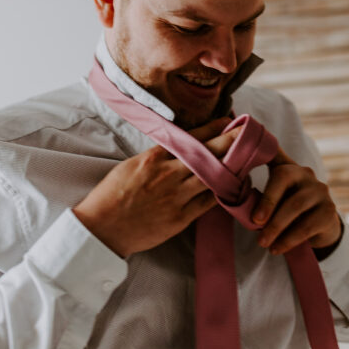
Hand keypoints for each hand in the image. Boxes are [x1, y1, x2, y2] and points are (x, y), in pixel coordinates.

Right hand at [73, 117, 240, 257]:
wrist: (102, 228)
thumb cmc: (111, 196)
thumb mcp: (130, 166)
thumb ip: (155, 157)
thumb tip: (177, 147)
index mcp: (153, 158)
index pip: (188, 138)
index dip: (210, 129)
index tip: (227, 121)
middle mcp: (168, 174)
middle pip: (205, 155)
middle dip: (228, 142)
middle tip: (247, 132)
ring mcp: (175, 197)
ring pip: (211, 177)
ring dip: (230, 167)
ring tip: (246, 158)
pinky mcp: (179, 218)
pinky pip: (207, 203)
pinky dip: (221, 193)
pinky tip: (234, 186)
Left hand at [252, 147, 342, 254]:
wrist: (320, 223)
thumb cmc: (288, 205)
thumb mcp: (274, 194)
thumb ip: (257, 187)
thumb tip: (230, 187)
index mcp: (290, 167)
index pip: (276, 170)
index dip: (265, 187)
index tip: (253, 213)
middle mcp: (307, 175)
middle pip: (286, 187)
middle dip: (268, 209)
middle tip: (254, 227)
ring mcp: (321, 192)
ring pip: (296, 206)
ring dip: (277, 227)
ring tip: (263, 243)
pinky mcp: (329, 212)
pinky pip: (307, 226)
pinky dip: (289, 239)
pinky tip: (277, 248)